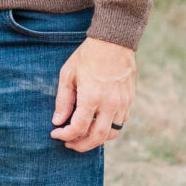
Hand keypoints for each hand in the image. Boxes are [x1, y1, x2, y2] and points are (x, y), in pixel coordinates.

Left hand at [50, 37, 135, 151]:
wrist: (114, 40)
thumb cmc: (87, 56)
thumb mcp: (68, 75)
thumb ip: (63, 101)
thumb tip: (58, 121)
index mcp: (92, 97)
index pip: (78, 128)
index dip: (64, 135)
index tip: (55, 134)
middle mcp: (110, 104)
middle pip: (96, 138)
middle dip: (80, 145)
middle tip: (69, 143)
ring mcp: (122, 103)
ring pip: (112, 133)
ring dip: (96, 140)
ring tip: (83, 137)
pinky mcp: (129, 100)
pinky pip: (120, 122)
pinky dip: (108, 129)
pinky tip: (97, 124)